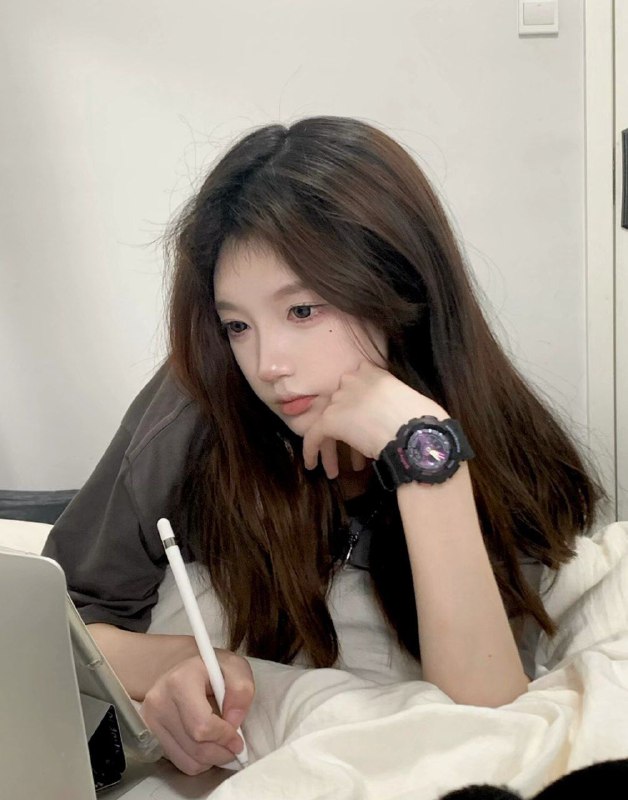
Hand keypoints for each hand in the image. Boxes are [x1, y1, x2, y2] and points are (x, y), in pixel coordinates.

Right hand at [140, 649, 253, 774]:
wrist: (185, 669)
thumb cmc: (212, 669)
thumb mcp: (236, 668)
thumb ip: (241, 691)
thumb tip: (233, 723)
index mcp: (180, 681)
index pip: (202, 726)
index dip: (224, 737)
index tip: (237, 737)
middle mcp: (159, 701)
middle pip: (196, 747)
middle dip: (221, 752)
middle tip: (234, 744)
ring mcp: (151, 720)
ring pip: (188, 760)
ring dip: (211, 759)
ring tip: (219, 741)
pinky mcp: (151, 735)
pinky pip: (180, 763)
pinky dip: (198, 761)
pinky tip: (205, 743)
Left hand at [302, 361, 446, 478]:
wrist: (415, 435)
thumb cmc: (422, 421)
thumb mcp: (407, 397)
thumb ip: (391, 396)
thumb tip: (389, 412)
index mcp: (373, 371)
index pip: (355, 382)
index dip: (355, 402)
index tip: (358, 416)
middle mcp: (353, 380)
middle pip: (340, 402)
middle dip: (345, 423)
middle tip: (353, 441)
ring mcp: (341, 399)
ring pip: (327, 420)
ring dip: (331, 444)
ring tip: (332, 464)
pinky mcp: (331, 419)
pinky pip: (313, 435)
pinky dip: (310, 450)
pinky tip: (311, 465)